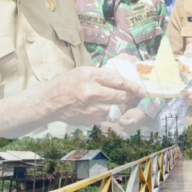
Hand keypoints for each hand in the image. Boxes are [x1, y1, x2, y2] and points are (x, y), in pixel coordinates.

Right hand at [0, 67, 145, 137]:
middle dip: (129, 96)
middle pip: (121, 96)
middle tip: (133, 96)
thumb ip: (103, 75)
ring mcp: (91, 108)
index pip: (119, 81)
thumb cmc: (67, 83)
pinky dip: (106, 112)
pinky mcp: (90, 119)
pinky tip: (97, 107)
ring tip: (108, 100)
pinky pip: (106, 115)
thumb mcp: (84, 71)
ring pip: (115, 108)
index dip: (133, 87)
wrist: (49, 101)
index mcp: (91, 75)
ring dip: (117, 105)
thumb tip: (123, 78)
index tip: (142, 90)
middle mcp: (92, 92)